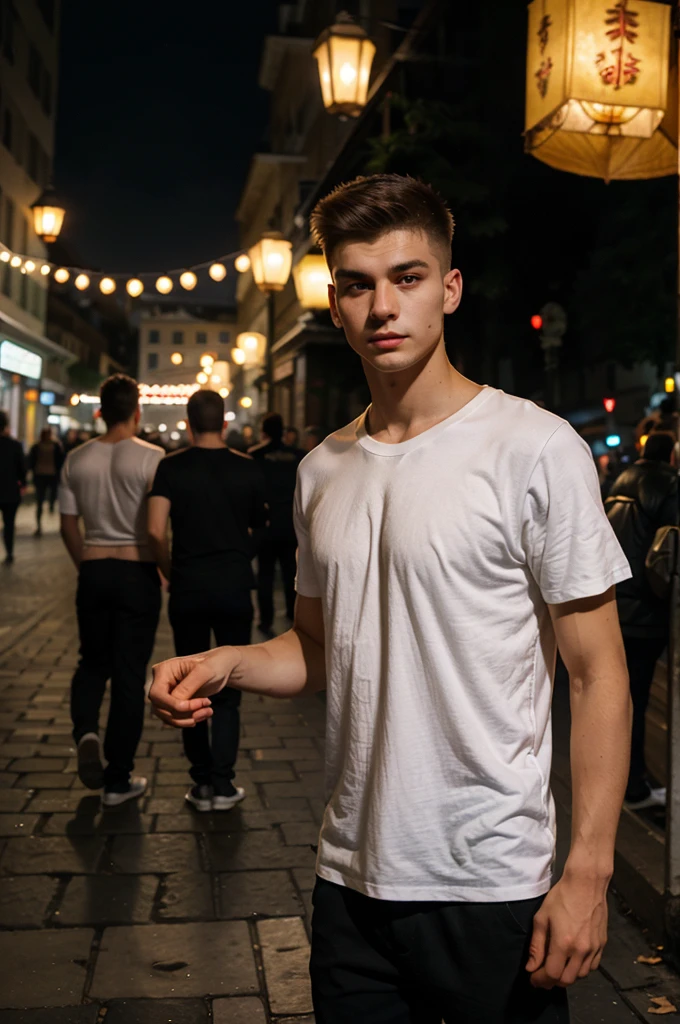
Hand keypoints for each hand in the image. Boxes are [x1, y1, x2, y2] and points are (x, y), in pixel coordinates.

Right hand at [149, 647, 242, 727]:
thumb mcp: (204, 672)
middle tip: (206, 709)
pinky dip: (189, 719)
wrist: (223, 668)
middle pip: (160, 708)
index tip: (195, 705)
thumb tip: (176, 702)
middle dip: (183, 714)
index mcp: (164, 670)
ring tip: (207, 711)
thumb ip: (188, 686)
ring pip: (167, 716)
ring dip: (187, 719)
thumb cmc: (214, 663)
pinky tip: (204, 713)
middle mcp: (162, 683)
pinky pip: (175, 718)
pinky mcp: (175, 704)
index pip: (157, 694)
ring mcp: (167, 694)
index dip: (174, 705)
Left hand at [526, 873, 607, 987]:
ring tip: (556, 967)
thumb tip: (531, 967)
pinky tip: (572, 960)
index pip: (552, 974)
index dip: (540, 980)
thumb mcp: (542, 917)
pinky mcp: (602, 945)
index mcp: (564, 943)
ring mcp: (594, 949)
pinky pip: (592, 966)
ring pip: (580, 976)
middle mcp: (581, 950)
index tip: (533, 978)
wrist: (586, 884)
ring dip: (567, 976)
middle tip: (542, 975)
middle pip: (567, 980)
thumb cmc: (561, 897)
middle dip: (552, 981)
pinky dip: (580, 969)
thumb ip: (536, 945)